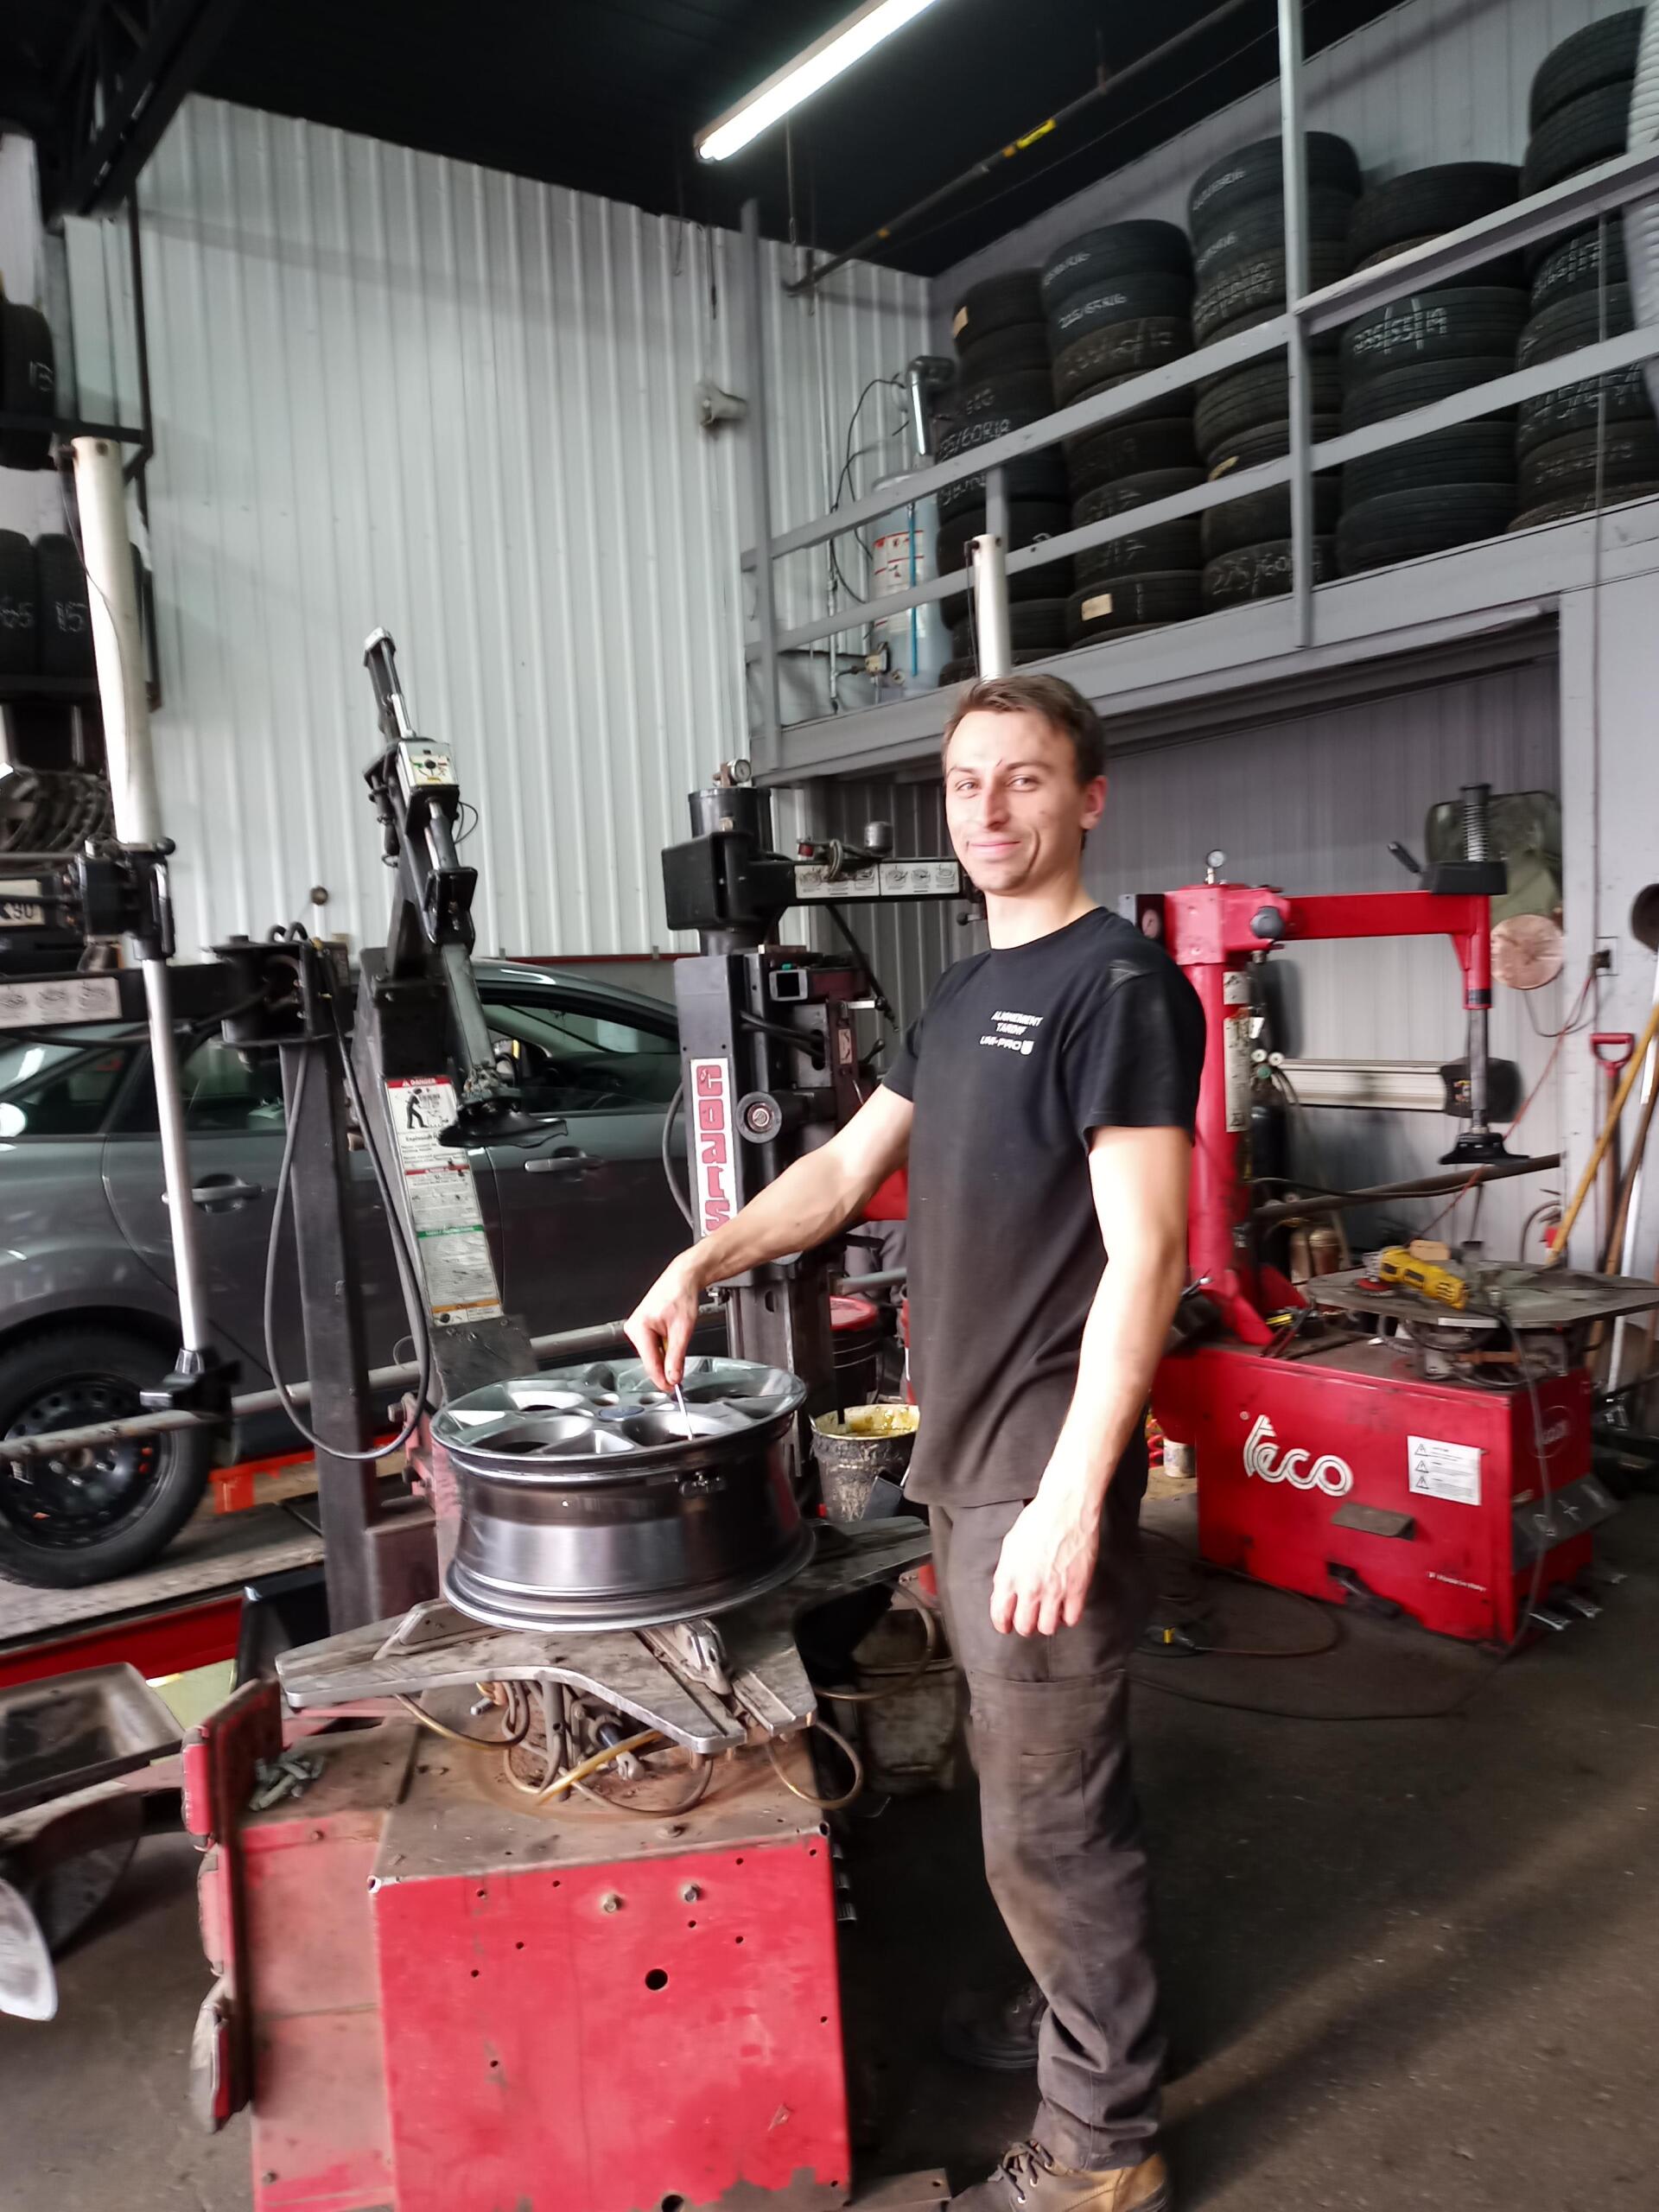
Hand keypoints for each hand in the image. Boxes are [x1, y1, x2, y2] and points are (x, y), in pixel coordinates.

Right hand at [623, 1254, 704, 1390]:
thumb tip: (673, 1377)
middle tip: (681, 1369)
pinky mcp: (642, 1327)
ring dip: (667, 1354)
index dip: (662, 1379)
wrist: (683, 1278)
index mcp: (639, 1328)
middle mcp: (633, 1328)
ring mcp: (636, 1327)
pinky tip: (672, 1336)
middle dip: (666, 1365)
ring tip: (678, 1338)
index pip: (650, 1364)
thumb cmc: (681, 1295)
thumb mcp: (683, 1330)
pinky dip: (664, 1347)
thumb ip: (676, 1358)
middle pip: (650, 1360)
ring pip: (652, 1354)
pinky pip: (653, 1346)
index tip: (672, 1389)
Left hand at [990, 1487, 1101, 1636]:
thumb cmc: (1037, 1521)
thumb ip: (1005, 1574)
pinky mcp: (1077, 1588)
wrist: (1065, 1509)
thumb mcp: (1010, 1546)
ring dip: (1047, 1622)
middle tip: (1030, 1617)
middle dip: (1025, 1625)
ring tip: (1049, 1612)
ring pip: (1048, 1628)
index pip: (1001, 1616)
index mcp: (1009, 1577)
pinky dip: (1068, 1616)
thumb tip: (1003, 1595)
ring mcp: (1054, 1590)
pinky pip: (1072, 1619)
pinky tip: (1066, 1606)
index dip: (1003, 1624)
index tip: (1007, 1625)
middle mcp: (1030, 1588)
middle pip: (1025, 1627)